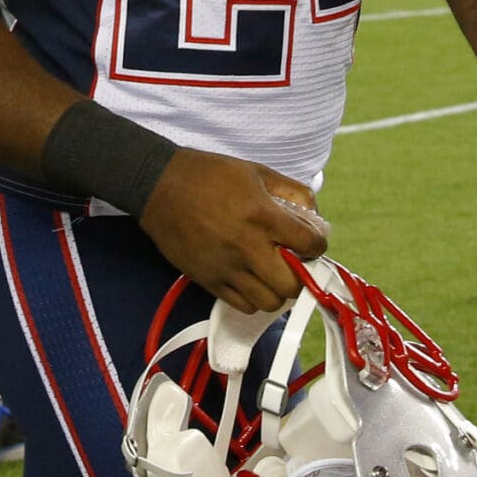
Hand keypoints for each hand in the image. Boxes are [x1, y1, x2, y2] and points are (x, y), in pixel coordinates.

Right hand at [138, 149, 329, 312]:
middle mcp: (246, 246)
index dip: (317, 244)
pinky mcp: (208, 280)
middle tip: (292, 261)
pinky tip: (250, 278)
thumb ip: (292, 192)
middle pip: (293, 284)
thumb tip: (314, 219)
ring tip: (271, 273)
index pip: (311, 245)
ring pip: (270, 302)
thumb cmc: (210, 175)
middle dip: (300, 274)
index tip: (311, 241)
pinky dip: (253, 297)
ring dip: (277, 290)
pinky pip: (243, 305)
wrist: (160, 186)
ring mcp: (226, 267)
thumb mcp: (257, 171)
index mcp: (262, 215)